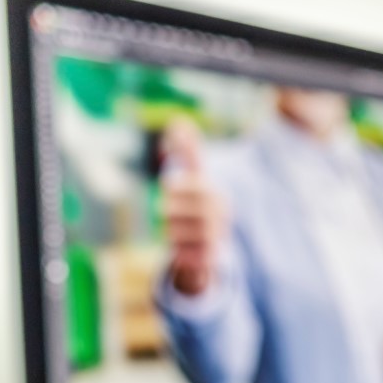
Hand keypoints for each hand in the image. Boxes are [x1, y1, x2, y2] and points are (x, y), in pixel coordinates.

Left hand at [161, 117, 226, 295]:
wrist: (209, 245)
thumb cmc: (195, 205)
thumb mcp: (193, 178)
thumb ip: (186, 152)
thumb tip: (178, 123)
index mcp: (215, 195)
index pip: (197, 188)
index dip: (179, 187)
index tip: (166, 186)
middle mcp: (219, 217)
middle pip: (186, 213)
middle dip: (171, 211)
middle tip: (163, 211)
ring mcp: (215, 238)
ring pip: (182, 235)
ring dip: (172, 232)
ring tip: (170, 229)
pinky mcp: (209, 259)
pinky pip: (187, 256)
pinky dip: (178, 251)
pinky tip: (177, 246)